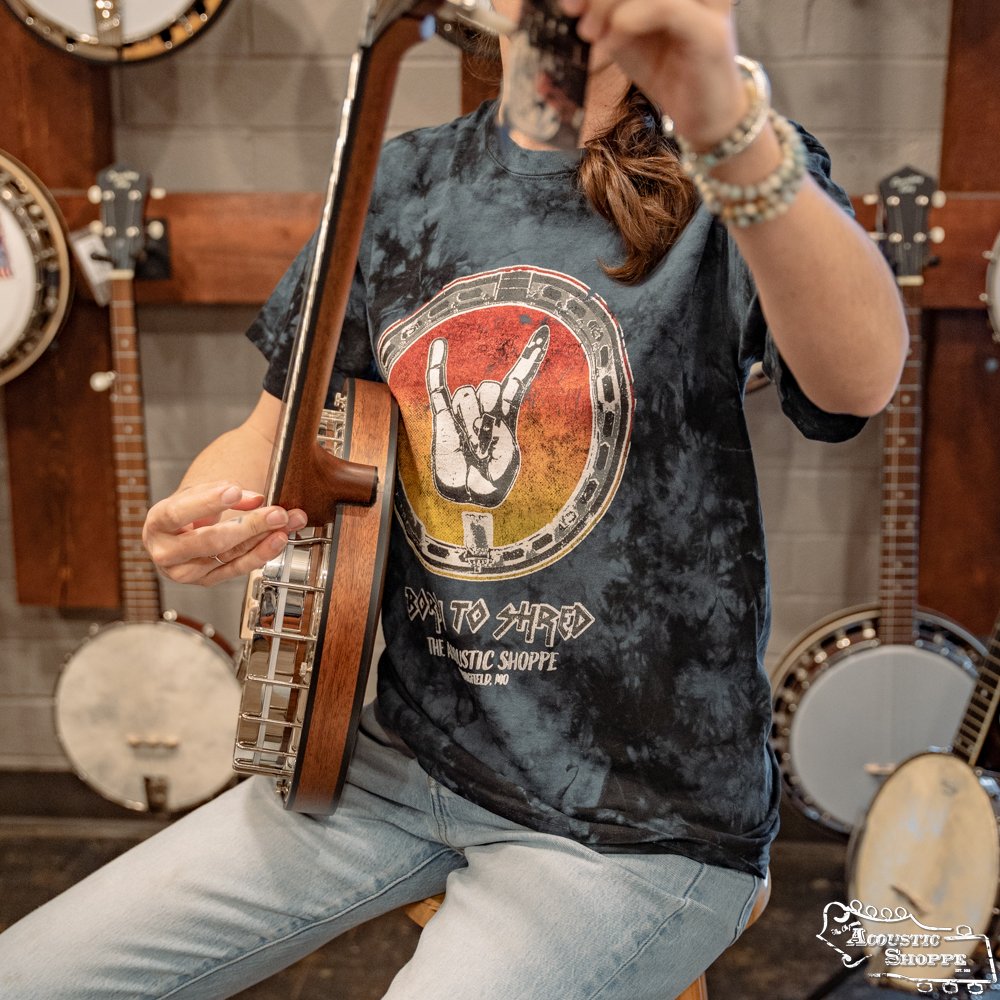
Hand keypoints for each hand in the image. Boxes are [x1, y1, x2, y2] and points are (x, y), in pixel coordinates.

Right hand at [142, 481, 307, 585]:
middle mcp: (166, 553)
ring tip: (286, 524)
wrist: (178, 535)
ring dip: (263, 539)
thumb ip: (223, 491)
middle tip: (276, 513)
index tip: (235, 492)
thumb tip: (255, 500)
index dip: (207, 502)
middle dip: (249, 525)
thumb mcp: (199, 493)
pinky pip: (237, 569)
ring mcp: (186, 572)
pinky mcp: (207, 581)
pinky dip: (261, 554)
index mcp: (157, 524)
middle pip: (210, 540)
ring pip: (228, 556)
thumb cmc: (187, 512)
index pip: (178, 513)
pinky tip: (277, 541)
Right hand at [427, 325, 548, 506]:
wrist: (466, 499)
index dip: (531, 356)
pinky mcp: (443, 417)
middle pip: (489, 387)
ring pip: (467, 393)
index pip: (519, 379)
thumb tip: (488, 420)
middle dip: (487, 414)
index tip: (544, 331)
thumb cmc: (491, 485)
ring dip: (468, 422)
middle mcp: (487, 407)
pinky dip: (437, 365)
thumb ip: (500, 439)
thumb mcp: (506, 466)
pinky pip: (438, 386)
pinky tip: (440, 344)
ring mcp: (464, 410)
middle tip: (485, 447)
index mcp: (507, 416)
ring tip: (470, 447)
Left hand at [561, 0, 746, 149]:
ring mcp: (707, 3)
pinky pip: (666, 8)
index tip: (568, 4)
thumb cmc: (668, 74)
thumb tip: (570, 3)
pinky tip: (612, 41)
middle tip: (576, 17)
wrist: (705, 118)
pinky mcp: (711, 30)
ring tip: (590, 33)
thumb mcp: (626, 38)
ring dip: (608, 6)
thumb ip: (605, 15)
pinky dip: (630, 20)